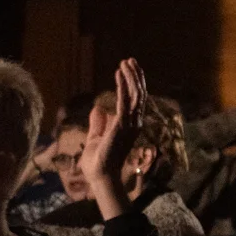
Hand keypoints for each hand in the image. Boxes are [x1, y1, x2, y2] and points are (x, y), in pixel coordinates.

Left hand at [79, 59, 146, 215]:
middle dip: (135, 76)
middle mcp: (135, 123)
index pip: (135, 100)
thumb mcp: (96, 137)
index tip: (127, 69)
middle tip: (129, 60)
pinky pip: (125, 102)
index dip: (133, 83)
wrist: (100, 175)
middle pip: (139, 95)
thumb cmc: (98, 161)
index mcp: (130, 125)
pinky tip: (119, 74)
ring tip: (126, 62)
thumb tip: (98, 108)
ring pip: (135, 95)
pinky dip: (123, 87)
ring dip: (131, 77)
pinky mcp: (122, 126)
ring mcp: (131, 124)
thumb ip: (99, 122)